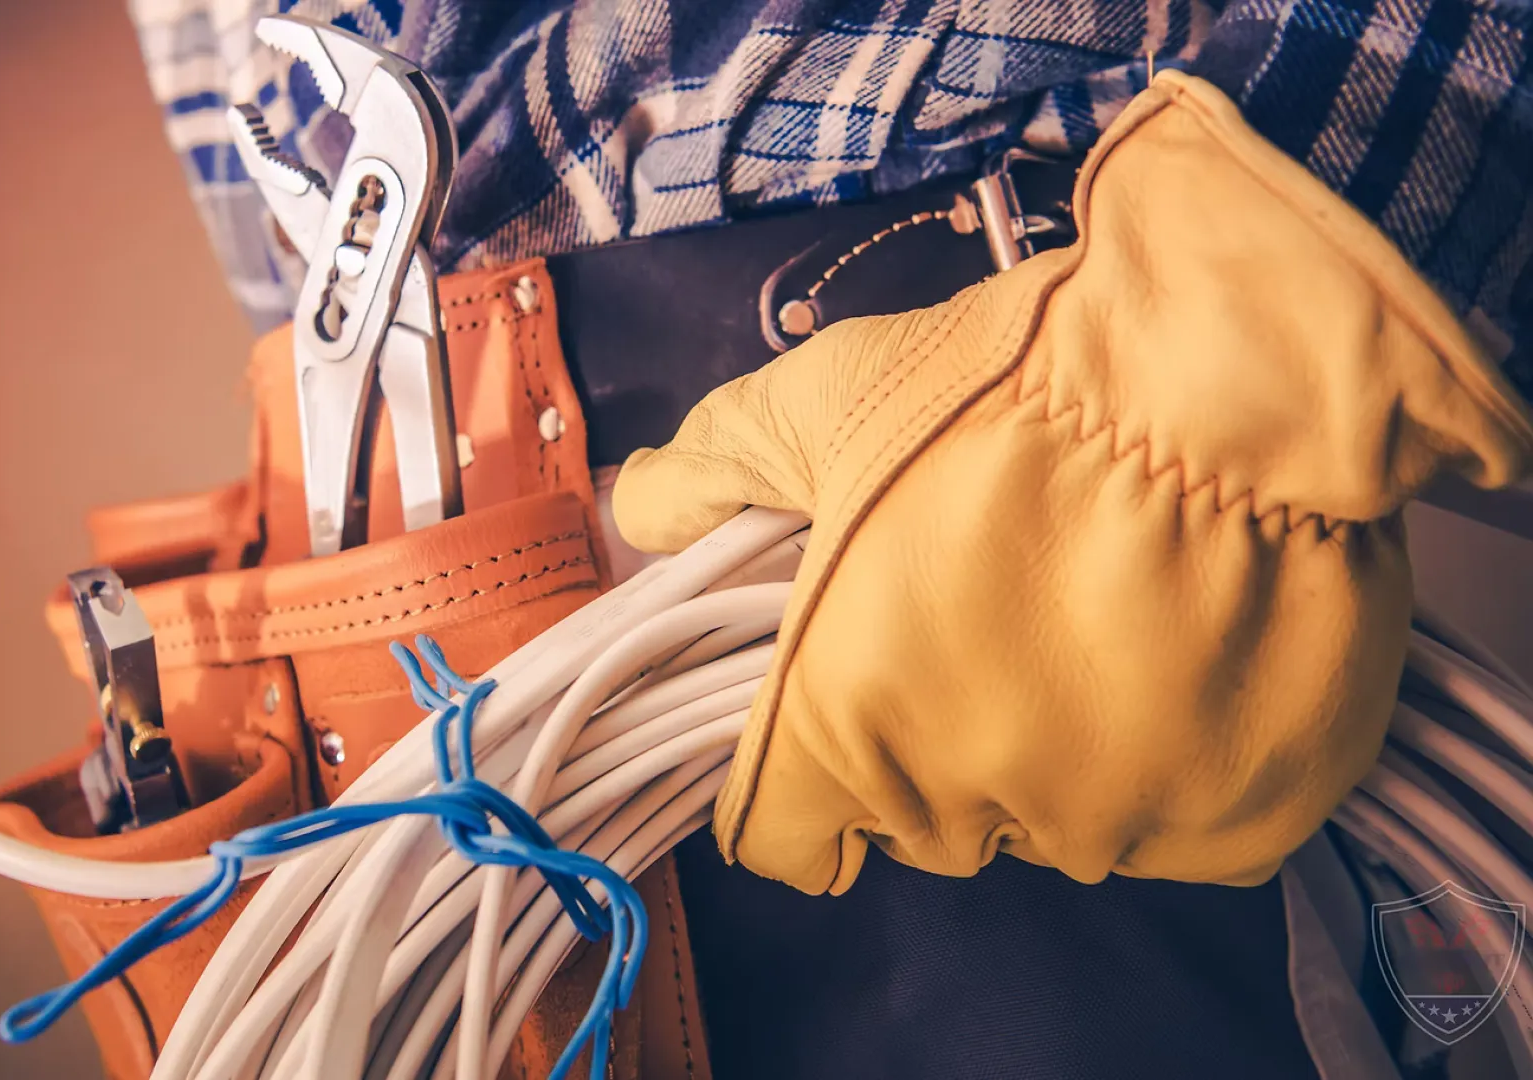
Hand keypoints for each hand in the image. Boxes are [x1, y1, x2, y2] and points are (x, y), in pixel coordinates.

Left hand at [613, 72, 1532, 892]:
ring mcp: (1114, 824)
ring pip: (1060, 827)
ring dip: (1065, 756)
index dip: (799, 772)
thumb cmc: (1002, 387)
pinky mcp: (1242, 821)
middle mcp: (971, 803)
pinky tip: (1188, 665)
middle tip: (987, 621)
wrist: (1230, 372)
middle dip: (936, 743)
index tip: (840, 710)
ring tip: (1101, 624)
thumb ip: (716, 467)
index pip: (782, 832)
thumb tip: (639, 510)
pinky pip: (1182, 828)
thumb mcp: (823, 402)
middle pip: (926, 822)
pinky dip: (1180, 771)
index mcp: (842, 725)